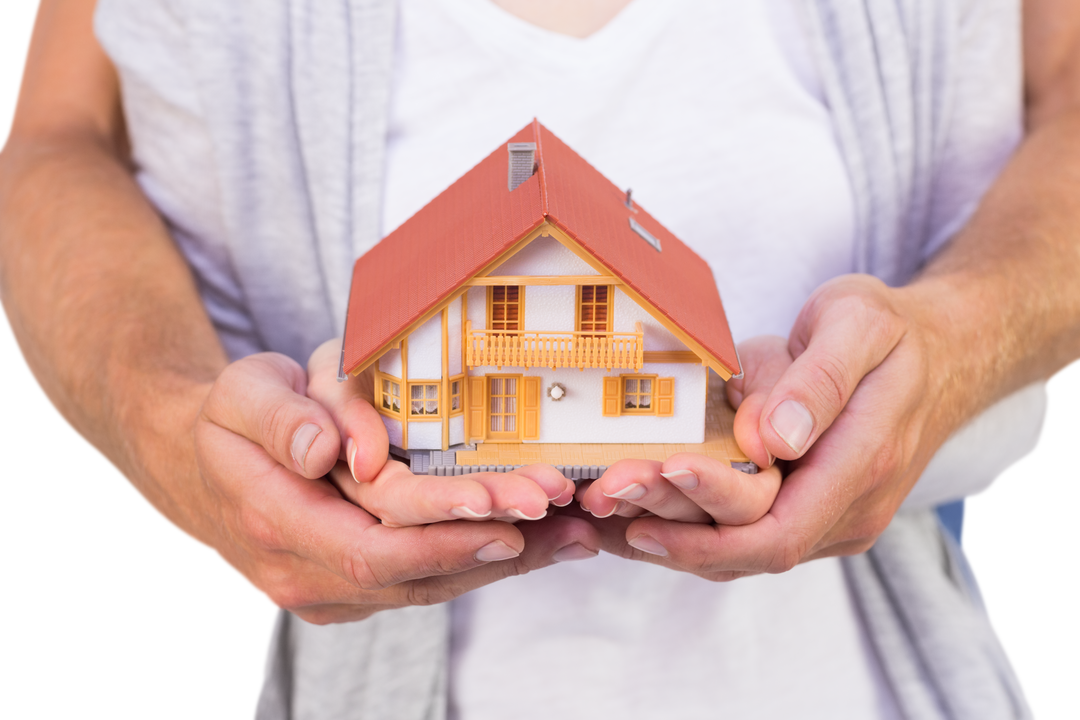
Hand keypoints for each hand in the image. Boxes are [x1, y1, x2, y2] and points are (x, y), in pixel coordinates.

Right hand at [187, 341, 593, 624]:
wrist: (199, 466)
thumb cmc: (228, 419)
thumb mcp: (240, 393)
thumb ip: (279, 417)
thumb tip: (329, 452)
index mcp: (276, 524)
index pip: (370, 547)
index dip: (441, 536)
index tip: (504, 514)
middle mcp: (304, 573)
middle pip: (413, 574)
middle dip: (494, 550)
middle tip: (567, 523)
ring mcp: (329, 589)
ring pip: (428, 586)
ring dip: (505, 564)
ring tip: (577, 535)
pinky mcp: (354, 587)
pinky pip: (425, 581)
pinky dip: (482, 561)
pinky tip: (540, 542)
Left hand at [575, 275, 957, 579]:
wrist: (938, 355)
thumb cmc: (892, 333)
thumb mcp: (859, 325)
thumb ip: (820, 381)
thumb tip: (777, 440)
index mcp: (860, 467)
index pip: (776, 529)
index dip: (708, 521)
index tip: (653, 481)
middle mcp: (845, 511)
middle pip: (742, 546)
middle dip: (666, 526)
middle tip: (600, 497)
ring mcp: (826, 519)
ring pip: (734, 550)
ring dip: (665, 536)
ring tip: (597, 516)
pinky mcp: (805, 511)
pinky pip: (739, 533)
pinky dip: (683, 526)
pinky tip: (628, 514)